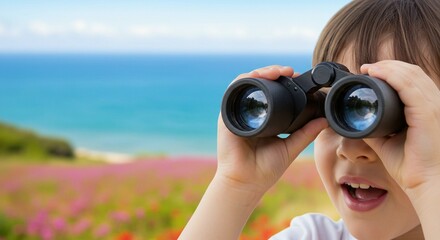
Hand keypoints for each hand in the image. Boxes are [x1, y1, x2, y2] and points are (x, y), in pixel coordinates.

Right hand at [216, 65, 327, 193]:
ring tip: (279, 72)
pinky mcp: (227, 115)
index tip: (299, 77)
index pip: (273, 92)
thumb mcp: (291, 147)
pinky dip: (246, 80)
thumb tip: (324, 120)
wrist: (246, 183)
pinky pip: (234, 90)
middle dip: (275, 72)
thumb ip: (306, 133)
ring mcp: (238, 112)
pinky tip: (259, 77)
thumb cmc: (265, 169)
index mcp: (264, 118)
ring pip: (248, 82)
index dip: (284, 82)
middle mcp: (251, 112)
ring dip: (262, 72)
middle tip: (291, 72)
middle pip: (260, 83)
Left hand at [360, 60, 439, 194]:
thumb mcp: (388, 141)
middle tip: (367, 68)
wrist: (425, 183)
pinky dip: (391, 75)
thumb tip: (359, 121)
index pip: (413, 81)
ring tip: (368, 68)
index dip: (392, 72)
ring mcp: (433, 107)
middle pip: (412, 73)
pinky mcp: (428, 113)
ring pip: (411, 75)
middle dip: (388, 66)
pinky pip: (409, 86)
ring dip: (387, 67)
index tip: (370, 73)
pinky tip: (376, 72)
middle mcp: (434, 104)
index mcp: (427, 109)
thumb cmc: (411, 166)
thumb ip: (376, 129)